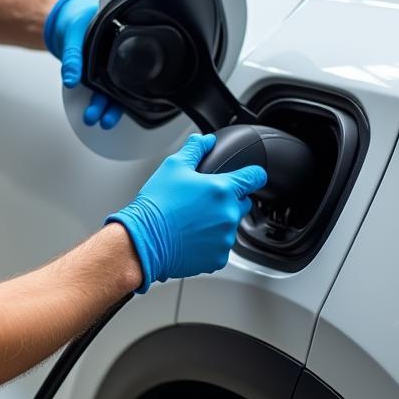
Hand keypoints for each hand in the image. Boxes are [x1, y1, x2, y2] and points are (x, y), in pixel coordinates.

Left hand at [44, 0, 123, 129]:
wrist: (67, 16)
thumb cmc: (77, 20)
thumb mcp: (73, 36)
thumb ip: (72, 58)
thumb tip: (70, 79)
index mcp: (117, 48)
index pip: (129, 74)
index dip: (128, 94)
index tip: (122, 106)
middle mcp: (114, 61)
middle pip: (120, 89)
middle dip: (112, 107)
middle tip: (103, 120)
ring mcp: (104, 68)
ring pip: (110, 92)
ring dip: (103, 107)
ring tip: (94, 119)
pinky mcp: (93, 73)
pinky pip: (98, 89)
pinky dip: (95, 102)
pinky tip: (92, 112)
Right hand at [105, 133, 266, 292]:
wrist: (144, 240)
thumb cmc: (156, 205)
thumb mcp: (173, 167)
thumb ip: (195, 150)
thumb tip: (206, 140)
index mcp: (222, 189)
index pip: (254, 177)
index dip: (254, 174)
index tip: (252, 176)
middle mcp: (228, 214)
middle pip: (244, 203)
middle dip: (230, 200)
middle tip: (205, 202)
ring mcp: (225, 238)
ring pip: (231, 226)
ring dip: (219, 223)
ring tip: (193, 221)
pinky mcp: (218, 258)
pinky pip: (221, 247)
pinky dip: (211, 243)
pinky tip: (192, 237)